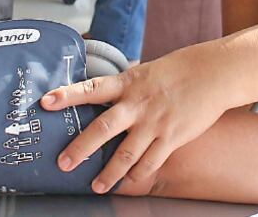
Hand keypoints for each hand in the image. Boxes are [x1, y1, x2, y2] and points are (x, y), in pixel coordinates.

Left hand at [40, 43, 234, 192]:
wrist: (212, 73)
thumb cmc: (177, 70)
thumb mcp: (144, 72)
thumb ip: (124, 87)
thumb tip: (102, 94)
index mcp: (127, 82)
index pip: (91, 88)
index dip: (67, 94)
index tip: (45, 102)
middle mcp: (137, 103)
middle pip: (103, 128)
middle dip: (81, 147)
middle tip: (63, 163)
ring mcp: (154, 122)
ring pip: (126, 153)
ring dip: (109, 173)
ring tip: (96, 186)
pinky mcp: (171, 137)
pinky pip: (150, 161)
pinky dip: (138, 173)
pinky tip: (129, 180)